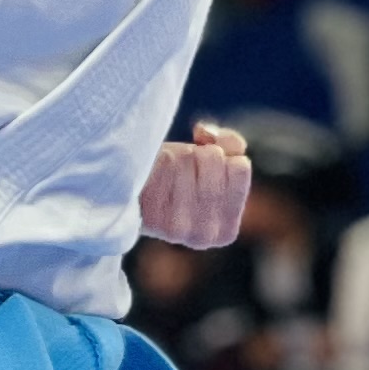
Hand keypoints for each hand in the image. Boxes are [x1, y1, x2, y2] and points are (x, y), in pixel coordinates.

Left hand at [139, 126, 251, 247]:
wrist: (128, 198)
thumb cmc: (176, 180)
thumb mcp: (211, 164)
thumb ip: (229, 144)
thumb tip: (206, 133)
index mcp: (226, 231)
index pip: (240, 166)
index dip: (222, 157)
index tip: (205, 171)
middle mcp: (205, 236)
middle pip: (214, 158)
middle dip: (198, 154)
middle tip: (183, 171)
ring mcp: (178, 228)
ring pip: (188, 158)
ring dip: (177, 156)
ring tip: (165, 176)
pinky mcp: (153, 216)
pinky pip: (165, 163)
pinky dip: (158, 160)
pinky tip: (150, 176)